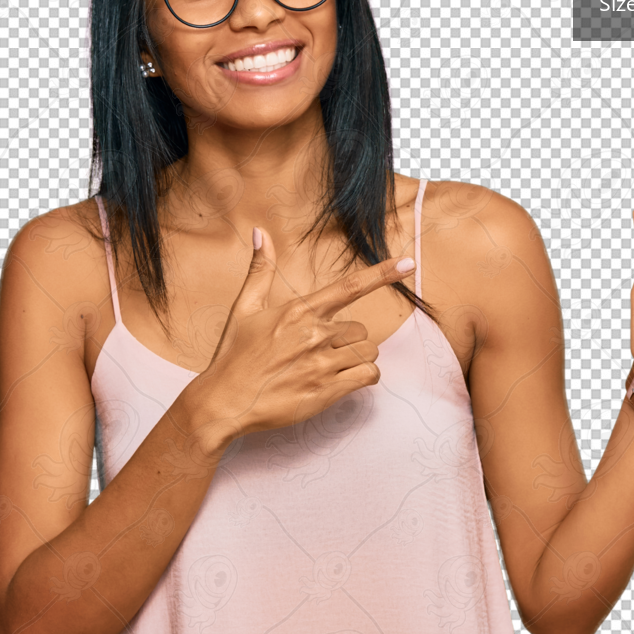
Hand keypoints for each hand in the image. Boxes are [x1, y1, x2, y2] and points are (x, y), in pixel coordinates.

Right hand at [184, 226, 414, 450]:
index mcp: (298, 311)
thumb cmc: (233, 356)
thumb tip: (259, 232)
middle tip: (321, 353)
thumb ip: (260, 271)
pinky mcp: (327, 390)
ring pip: (367, 352)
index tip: (408, 264)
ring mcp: (322, 364)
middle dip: (349, 340)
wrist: (224, 402)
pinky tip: (344, 380)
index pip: (349, 287)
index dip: (382, 274)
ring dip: (357, 359)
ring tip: (330, 368)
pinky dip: (364, 377)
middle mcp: (313, 334)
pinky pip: (367, 376)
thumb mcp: (244, 309)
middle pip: (360, 329)